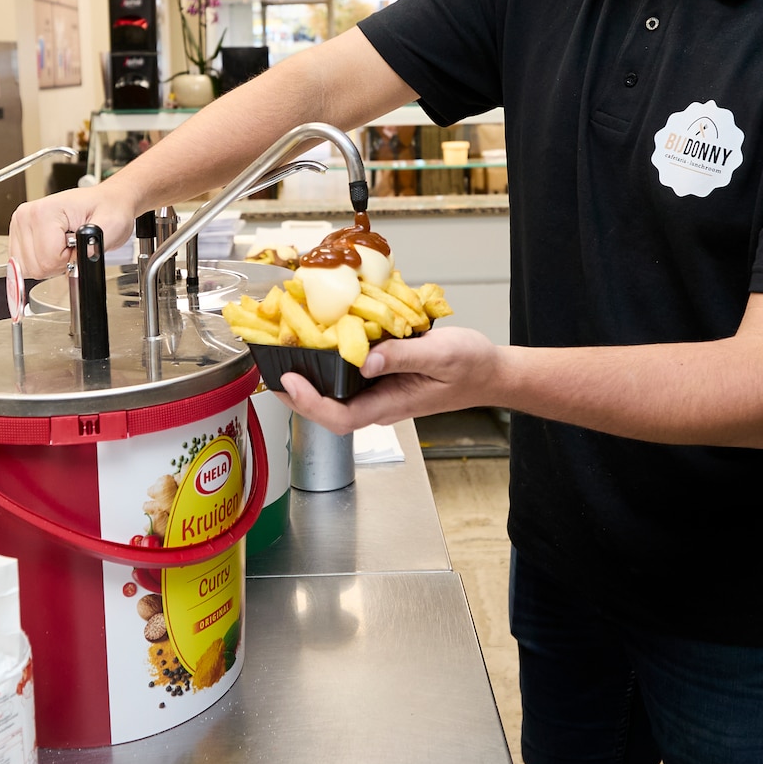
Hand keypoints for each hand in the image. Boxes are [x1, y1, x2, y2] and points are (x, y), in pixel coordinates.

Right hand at [7, 183, 133, 278]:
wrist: (107, 202)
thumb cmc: (108, 209)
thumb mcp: (111, 226)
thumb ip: (94, 245)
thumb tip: (79, 262)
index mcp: (44, 211)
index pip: (48, 259)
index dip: (69, 260)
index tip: (79, 245)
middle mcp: (26, 216)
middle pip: (35, 267)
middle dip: (58, 264)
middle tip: (73, 246)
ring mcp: (20, 225)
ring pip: (27, 269)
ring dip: (50, 265)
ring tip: (65, 246)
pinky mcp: (19, 235)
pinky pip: (23, 266)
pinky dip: (41, 264)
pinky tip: (54, 249)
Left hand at [276, 327, 504, 434]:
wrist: (491, 372)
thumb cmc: (471, 366)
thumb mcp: (442, 353)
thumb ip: (403, 356)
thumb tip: (366, 359)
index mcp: (392, 403)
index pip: (340, 417)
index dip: (310, 404)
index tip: (289, 382)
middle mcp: (380, 403)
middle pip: (328, 410)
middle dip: (296, 396)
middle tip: (271, 369)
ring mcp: (381, 393)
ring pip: (335, 396)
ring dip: (308, 380)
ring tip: (285, 355)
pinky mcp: (383, 380)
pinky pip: (349, 379)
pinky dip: (328, 366)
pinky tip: (319, 346)